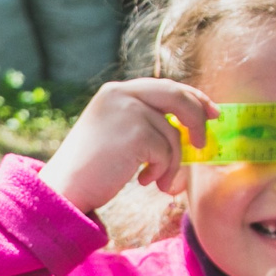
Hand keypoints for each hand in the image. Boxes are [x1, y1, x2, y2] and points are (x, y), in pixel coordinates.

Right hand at [37, 79, 215, 214]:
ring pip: (174, 133)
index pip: (166, 86)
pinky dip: (161, 171)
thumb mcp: (116, 132)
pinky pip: (167, 151)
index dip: (193, 98)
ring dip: (170, 162)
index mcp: (116, 91)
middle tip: (203, 145)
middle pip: (178, 97)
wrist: (65, 189)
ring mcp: (128, 111)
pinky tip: (141, 180)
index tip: (211, 113)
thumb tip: (188, 120)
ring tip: (152, 178)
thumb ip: (143, 119)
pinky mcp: (135, 132)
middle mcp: (122, 94)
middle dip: (197, 120)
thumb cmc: (91, 169)